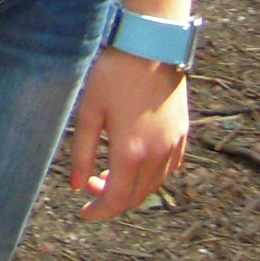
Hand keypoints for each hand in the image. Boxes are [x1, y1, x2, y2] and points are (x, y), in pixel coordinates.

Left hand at [68, 47, 189, 219]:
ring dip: (131, 188)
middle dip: (112, 200)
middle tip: (90, 187)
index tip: (84, 213)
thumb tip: (76, 186)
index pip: (116, 198)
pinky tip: (134, 163)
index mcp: (130, 153)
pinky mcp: (183, 135)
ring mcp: (173, 146)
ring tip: (108, 174)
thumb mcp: (89, 112)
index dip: (100, 211)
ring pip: (153, 185)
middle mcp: (157, 156)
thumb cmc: (114, 76)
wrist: (151, 48)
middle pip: (136, 197)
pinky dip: (150, 176)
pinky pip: (168, 169)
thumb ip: (82, 152)